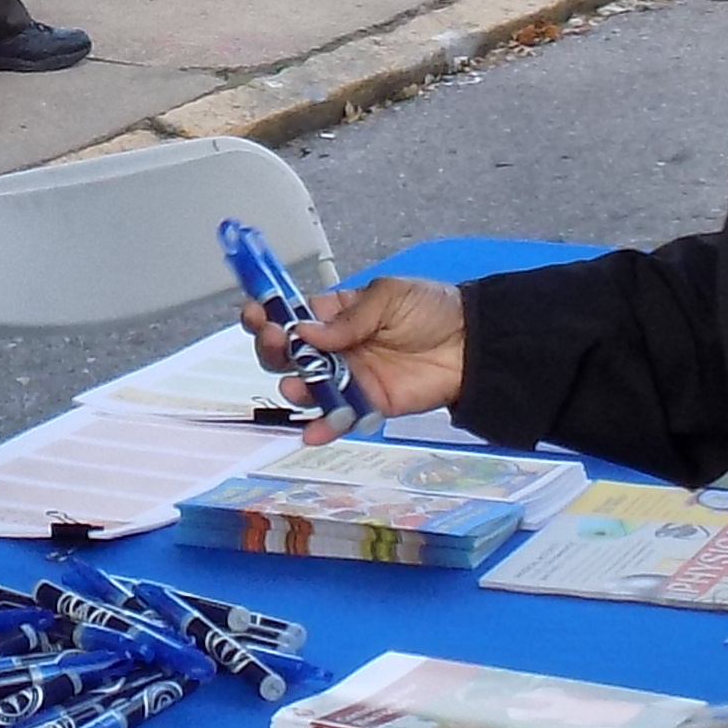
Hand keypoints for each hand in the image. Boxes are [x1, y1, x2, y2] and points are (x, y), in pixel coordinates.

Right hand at [282, 273, 466, 424]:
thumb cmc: (432, 310)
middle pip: (290, 355)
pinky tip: (311, 431)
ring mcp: (350, 378)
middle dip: (274, 349)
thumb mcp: (387, 296)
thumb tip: (307, 330)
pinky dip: (323, 427)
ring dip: (295, 388)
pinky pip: (339, 418)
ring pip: (309, 388)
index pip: (291, 317)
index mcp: (335, 316)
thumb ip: (347, 317)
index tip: (256, 314)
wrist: (471, 343)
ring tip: (296, 385)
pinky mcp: (368, 405)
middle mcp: (336, 348)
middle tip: (276, 342)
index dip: (269, 316)